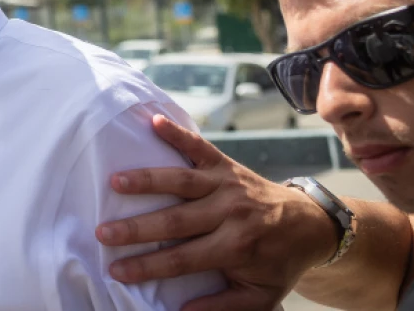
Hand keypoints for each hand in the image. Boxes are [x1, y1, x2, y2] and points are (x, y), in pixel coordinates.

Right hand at [95, 115, 338, 310]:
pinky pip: (200, 146)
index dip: (147, 266)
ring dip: (147, 180)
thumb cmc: (276, 263)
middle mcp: (231, 213)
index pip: (182, 259)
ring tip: (115, 181)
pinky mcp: (227, 164)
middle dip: (136, 228)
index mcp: (236, 247)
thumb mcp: (259, 296)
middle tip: (102, 232)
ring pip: (182, 181)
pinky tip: (155, 121)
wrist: (310, 225)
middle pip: (176, 221)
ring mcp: (227, 184)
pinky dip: (178, 133)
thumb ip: (223, 307)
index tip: (116, 270)